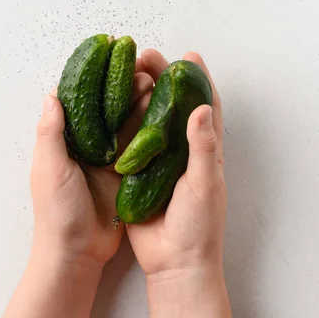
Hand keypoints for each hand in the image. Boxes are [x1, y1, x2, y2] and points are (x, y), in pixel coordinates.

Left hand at [0, 62, 152, 317]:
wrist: (78, 253)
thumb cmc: (57, 211)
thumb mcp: (49, 167)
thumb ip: (51, 131)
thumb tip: (53, 91)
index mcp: (66, 138)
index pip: (81, 98)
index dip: (94, 73)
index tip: (108, 50)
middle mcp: (88, 142)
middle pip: (107, 103)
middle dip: (122, 81)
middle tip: (140, 62)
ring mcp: (109, 155)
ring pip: (125, 118)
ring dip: (138, 97)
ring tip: (153, 77)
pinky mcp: (127, 169)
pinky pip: (139, 141)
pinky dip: (148, 122)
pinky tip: (160, 106)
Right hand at [127, 50, 232, 317]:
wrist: (174, 262)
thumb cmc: (199, 225)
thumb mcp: (206, 183)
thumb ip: (204, 146)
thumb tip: (202, 107)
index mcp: (204, 149)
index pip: (205, 104)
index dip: (198, 78)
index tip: (188, 55)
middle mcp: (181, 149)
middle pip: (172, 104)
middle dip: (162, 78)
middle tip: (147, 56)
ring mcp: (158, 158)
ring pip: (149, 117)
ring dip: (140, 94)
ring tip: (128, 72)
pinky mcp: (137, 170)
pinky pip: (129, 139)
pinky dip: (123, 120)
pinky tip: (111, 104)